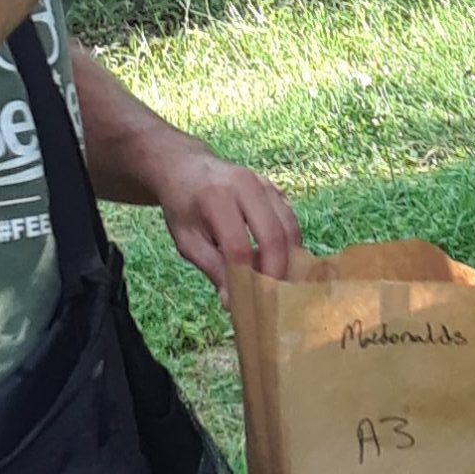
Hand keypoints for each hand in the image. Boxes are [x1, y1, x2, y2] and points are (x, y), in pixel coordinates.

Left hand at [155, 143, 302, 301]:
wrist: (186, 169)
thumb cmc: (183, 207)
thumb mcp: (187, 240)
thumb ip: (211, 268)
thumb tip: (232, 302)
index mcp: (216, 198)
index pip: (238, 246)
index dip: (246, 278)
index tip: (251, 304)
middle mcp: (244, 186)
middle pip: (272, 235)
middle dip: (277, 272)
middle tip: (275, 299)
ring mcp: (263, 183)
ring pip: (289, 227)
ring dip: (289, 259)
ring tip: (280, 284)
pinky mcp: (273, 186)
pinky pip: (290, 219)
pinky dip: (291, 244)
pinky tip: (281, 263)